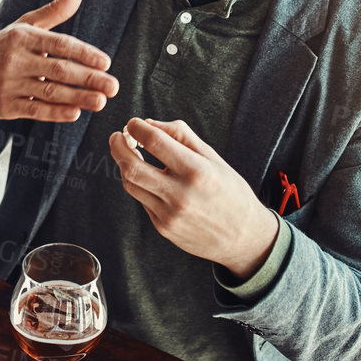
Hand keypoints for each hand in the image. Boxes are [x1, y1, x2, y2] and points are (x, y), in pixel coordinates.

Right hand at [0, 0, 117, 121]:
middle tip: (113, 86)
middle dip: (88, 79)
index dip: (84, 53)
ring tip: (101, 101)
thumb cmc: (2, 47)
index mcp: (22, 37)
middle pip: (58, 70)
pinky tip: (75, 113)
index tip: (105, 62)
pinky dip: (56, 113)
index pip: (59, 44)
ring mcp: (8, 84)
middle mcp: (15, 59)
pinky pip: (35, 110)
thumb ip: (55, 10)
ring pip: (49, 92)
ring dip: (78, 97)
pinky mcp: (4, 106)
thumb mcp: (24, 26)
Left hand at [109, 117, 278, 279]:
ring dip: (124, 165)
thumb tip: (149, 124)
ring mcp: (169, 214)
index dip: (137, 128)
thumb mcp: (213, 157)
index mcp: (197, 171)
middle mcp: (180, 194)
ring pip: (131, 184)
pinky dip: (140, 185)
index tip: (133, 123)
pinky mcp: (163, 228)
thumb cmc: (230, 191)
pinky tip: (149, 179)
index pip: (155, 142)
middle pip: (132, 166)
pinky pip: (142, 200)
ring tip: (130, 154)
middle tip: (117, 136)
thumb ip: (181, 135)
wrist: (243, 237)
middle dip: (118, 146)